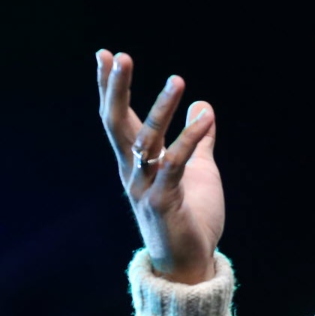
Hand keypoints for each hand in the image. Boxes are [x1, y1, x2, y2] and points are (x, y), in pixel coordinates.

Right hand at [97, 50, 223, 283]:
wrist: (191, 261)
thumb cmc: (191, 215)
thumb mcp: (198, 168)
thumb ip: (198, 139)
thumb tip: (203, 104)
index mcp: (135, 161)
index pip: (116, 117)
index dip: (111, 86)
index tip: (106, 54)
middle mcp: (132, 171)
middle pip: (116, 123)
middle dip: (117, 89)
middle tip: (119, 56)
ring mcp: (145, 187)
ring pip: (146, 141)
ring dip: (161, 109)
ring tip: (177, 80)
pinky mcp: (164, 202)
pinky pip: (175, 165)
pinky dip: (191, 140)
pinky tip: (206, 119)